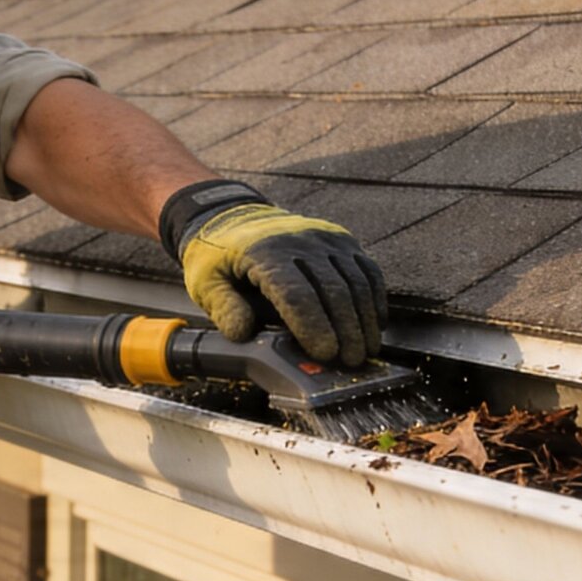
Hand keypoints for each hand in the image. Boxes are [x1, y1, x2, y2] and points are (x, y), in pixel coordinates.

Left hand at [176, 201, 387, 367]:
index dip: (313, 325)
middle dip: (345, 330)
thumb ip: (224, 308)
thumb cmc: (218, 256)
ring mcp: (325, 238)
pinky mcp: (341, 240)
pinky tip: (375, 323)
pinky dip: (374, 298)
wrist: (233, 218)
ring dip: (364, 319)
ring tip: (366, 350)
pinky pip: (366, 269)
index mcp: (265, 252)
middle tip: (350, 362)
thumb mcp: (206, 282)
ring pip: (356, 281)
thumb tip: (243, 334)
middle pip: (333, 290)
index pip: (296, 293)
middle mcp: (300, 241)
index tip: (325, 353)